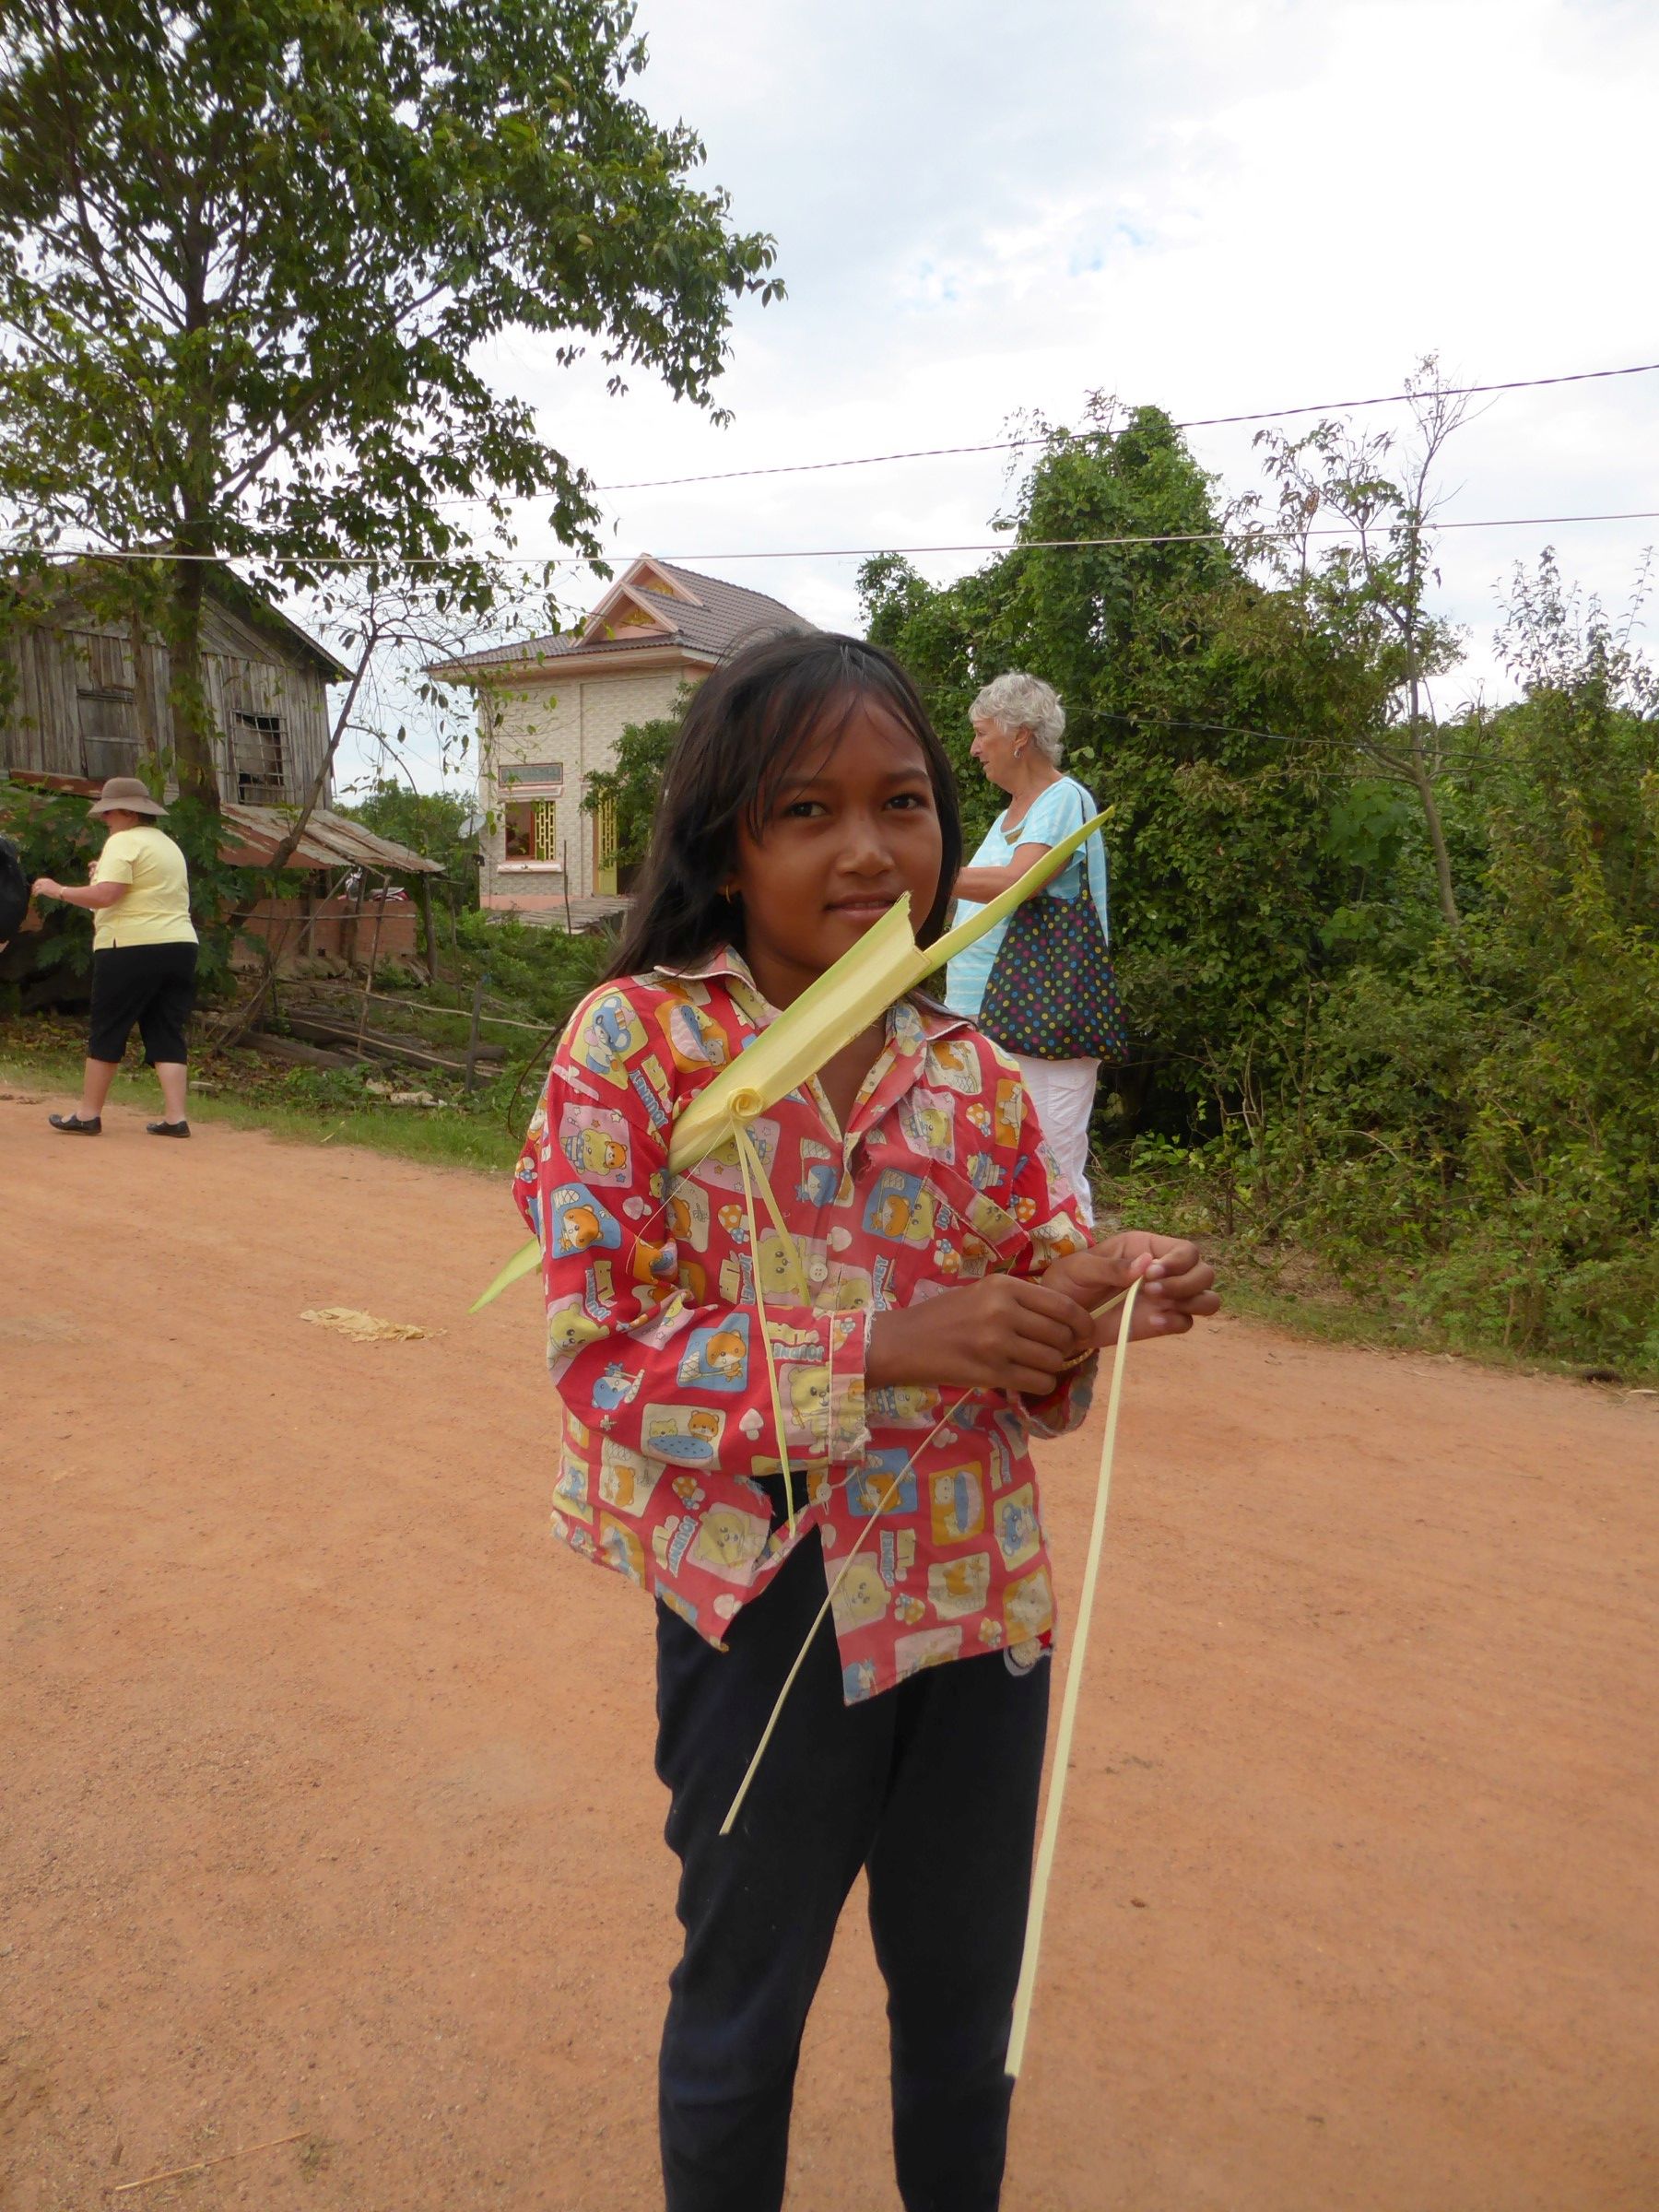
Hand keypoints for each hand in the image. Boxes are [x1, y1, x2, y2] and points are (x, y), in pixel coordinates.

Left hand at [31, 877, 59, 899]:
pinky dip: (35, 893)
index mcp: (47, 880)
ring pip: (36, 887)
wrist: (62, 892)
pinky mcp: (43, 889)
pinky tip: (35, 896)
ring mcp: (43, 885)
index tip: (35, 887)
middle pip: (36, 883)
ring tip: (33, 894)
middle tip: (33, 890)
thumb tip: (46, 890)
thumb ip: (48, 886)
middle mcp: (44, 881)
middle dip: (34, 886)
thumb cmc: (60, 891)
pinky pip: (37, 891)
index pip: (39, 880)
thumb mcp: (53, 886)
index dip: (36, 884)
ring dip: (34, 891)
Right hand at [868, 1272, 1095, 1396]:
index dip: (1082, 1322)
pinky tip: (1029, 1380)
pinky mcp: (992, 1373)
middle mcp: (1004, 1311)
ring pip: (1053, 1360)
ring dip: (1052, 1367)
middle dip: (1065, 1347)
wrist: (904, 1342)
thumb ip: (1019, 1300)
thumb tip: (1063, 1316)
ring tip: (1037, 1365)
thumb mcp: (982, 1293)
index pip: (1063, 1305)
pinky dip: (1042, 1384)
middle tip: (1056, 1351)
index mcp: (1004, 1286)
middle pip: (1061, 1334)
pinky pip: (1038, 1382)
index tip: (1085, 1332)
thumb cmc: (943, 1316)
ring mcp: (998, 1344)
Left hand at [1041, 1232, 1219, 1346]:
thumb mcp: (1081, 1268)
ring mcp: (1166, 1298)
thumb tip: (1145, 1264)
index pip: (1186, 1250)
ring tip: (1159, 1307)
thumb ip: (1111, 1267)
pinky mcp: (1161, 1322)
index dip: (1177, 1262)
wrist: (1060, 1318)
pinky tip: (1153, 1322)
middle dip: (1186, 1283)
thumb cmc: (1068, 1282)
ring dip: (1192, 1302)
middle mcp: (1164, 1271)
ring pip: (1207, 1298)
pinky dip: (1177, 1322)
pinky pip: (1187, 1323)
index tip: (1151, 1274)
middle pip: (1204, 1273)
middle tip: (1151, 1291)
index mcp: (1147, 1247)